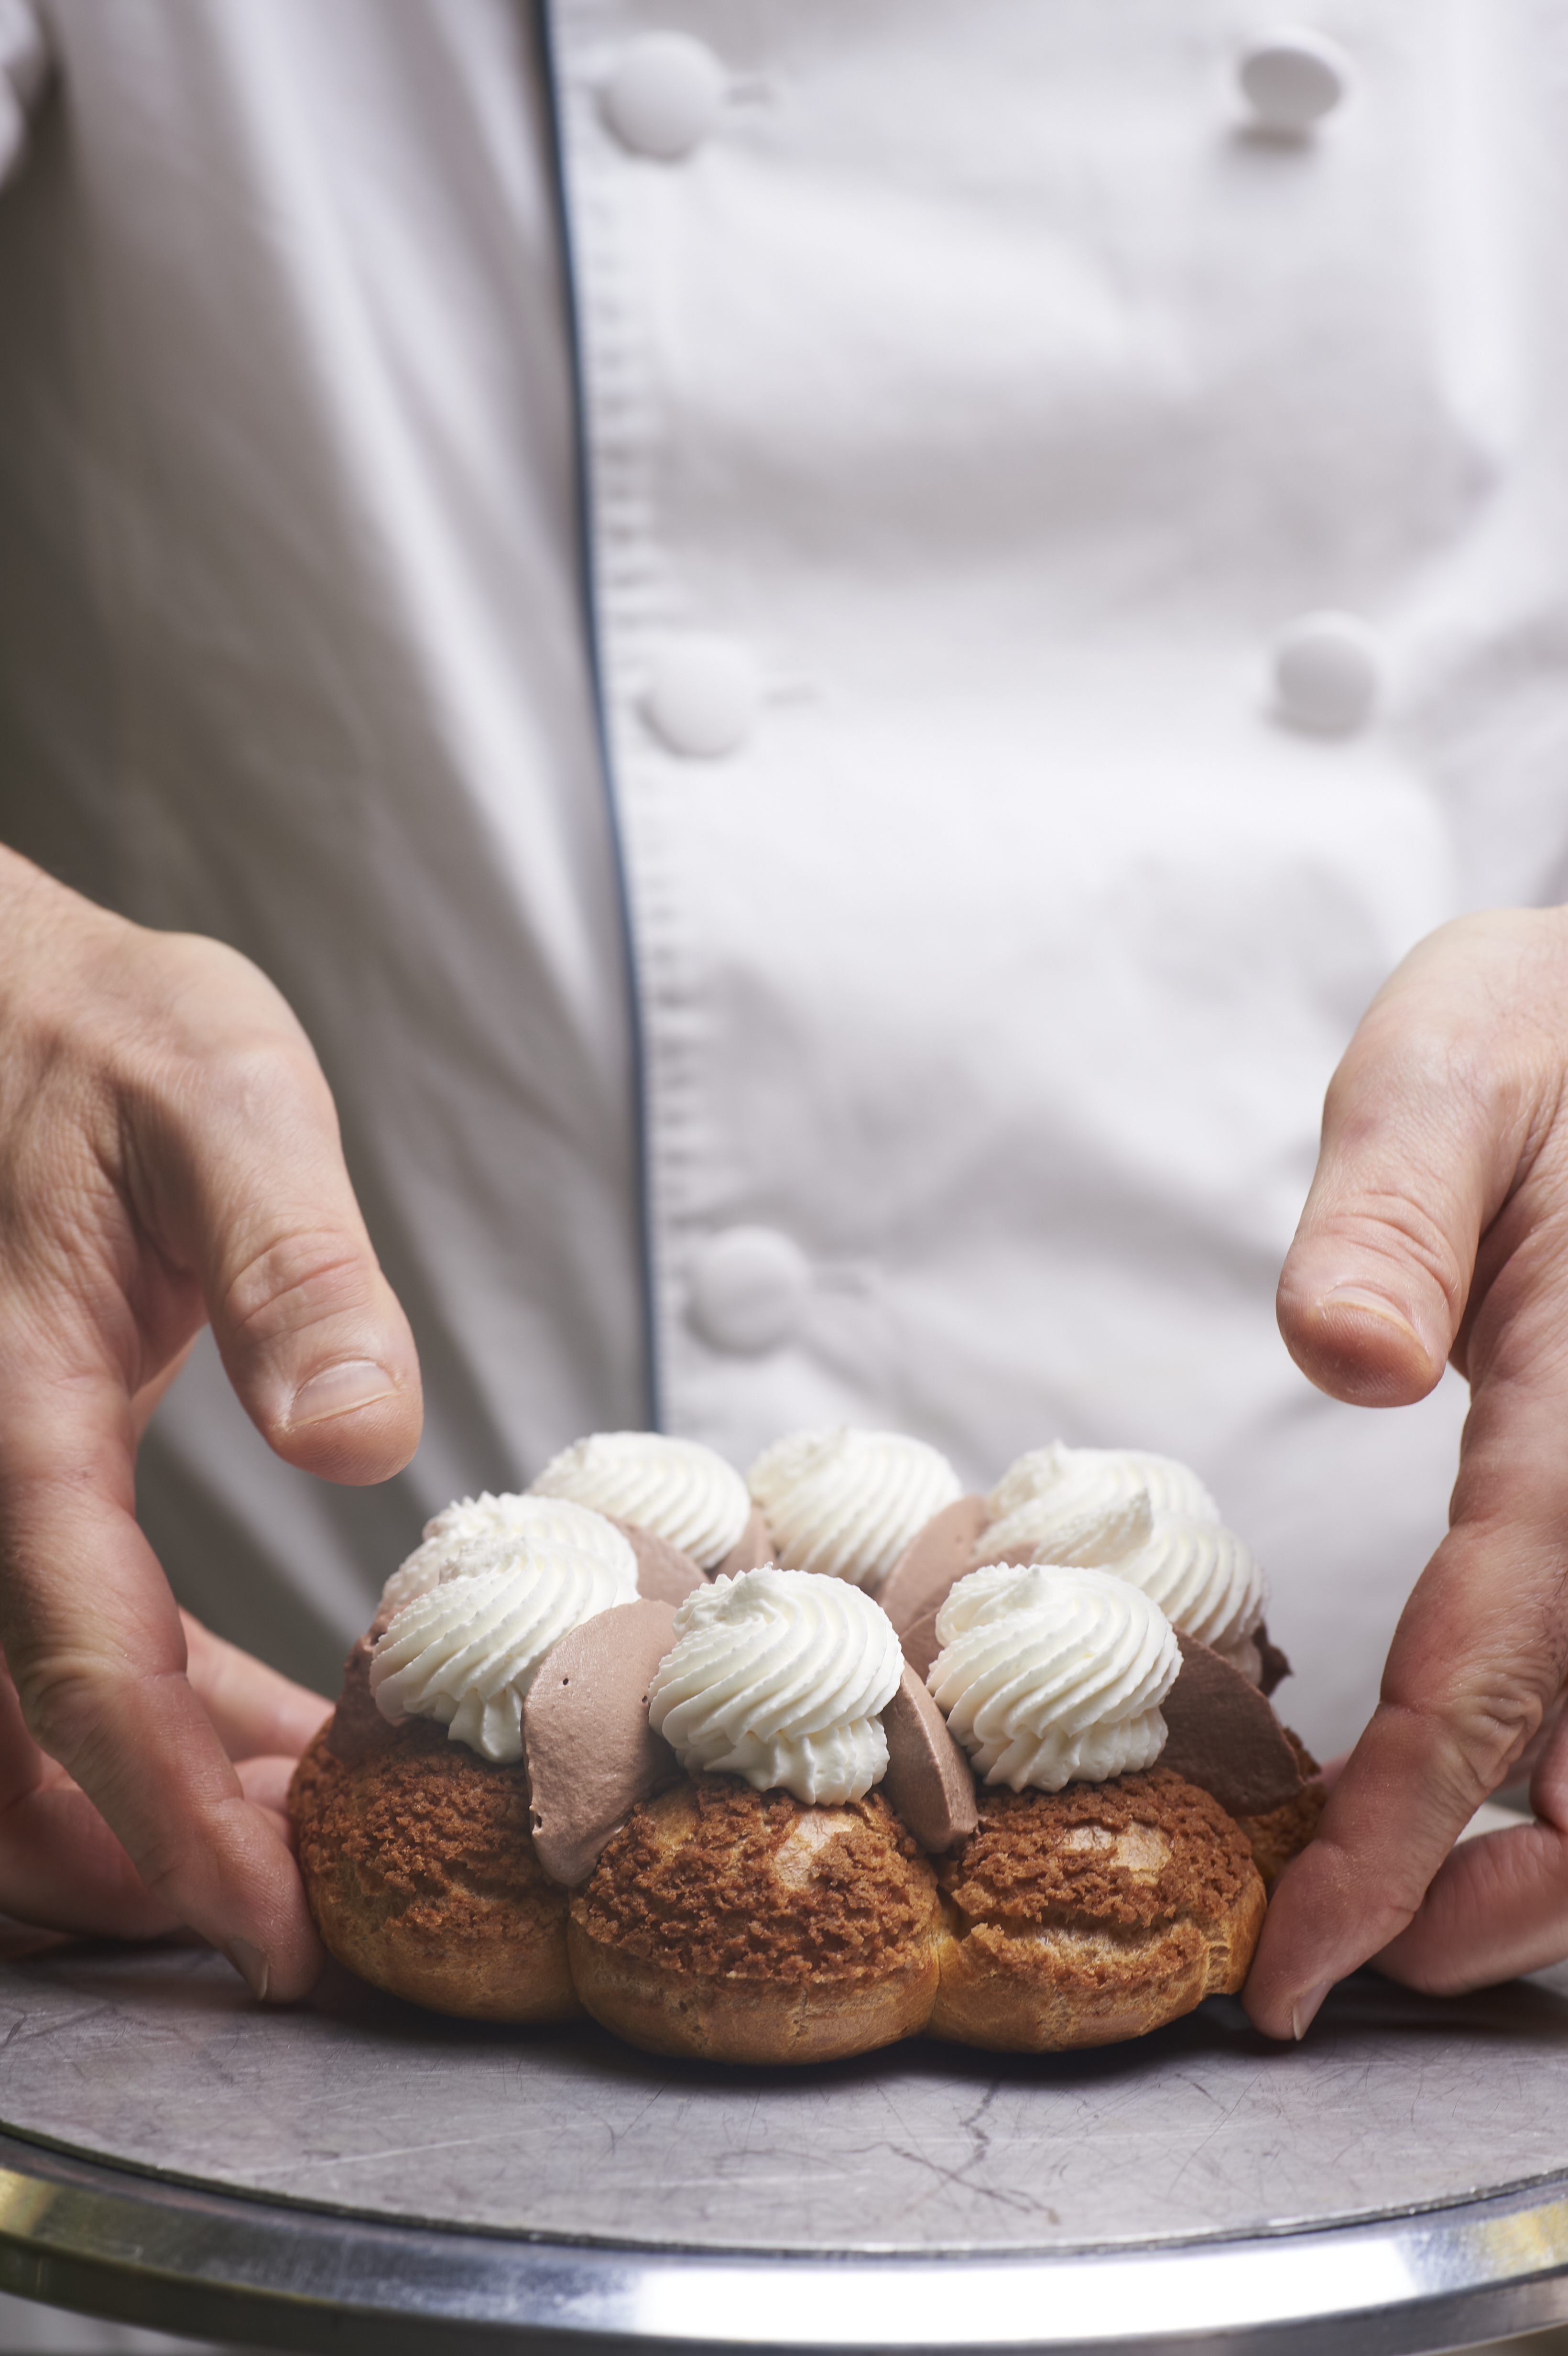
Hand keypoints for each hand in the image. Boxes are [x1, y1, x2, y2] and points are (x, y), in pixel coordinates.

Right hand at [0, 849, 420, 1998]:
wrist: (4, 996)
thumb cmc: (105, 1036)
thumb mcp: (229, 1109)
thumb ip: (292, 1267)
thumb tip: (364, 1435)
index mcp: (9, 1415)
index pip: (82, 1671)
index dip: (173, 1820)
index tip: (271, 1930)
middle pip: (16, 1747)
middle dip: (144, 1863)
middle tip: (299, 1931)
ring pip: (11, 1723)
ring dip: (137, 1813)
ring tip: (292, 1853)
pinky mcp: (4, 1478)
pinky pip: (44, 1645)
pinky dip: (140, 1723)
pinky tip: (252, 1737)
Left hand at [1246, 907, 1567, 2036]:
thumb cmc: (1543, 1038)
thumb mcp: (1446, 1075)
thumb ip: (1391, 1211)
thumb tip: (1339, 1353)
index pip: (1500, 1661)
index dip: (1405, 1832)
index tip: (1306, 1957)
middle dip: (1493, 1898)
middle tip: (1349, 1970)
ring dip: (1561, 1871)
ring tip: (1427, 1928)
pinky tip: (1521, 1803)